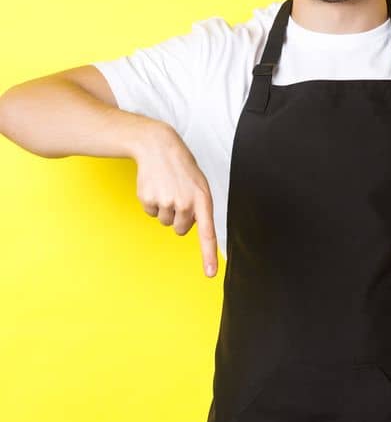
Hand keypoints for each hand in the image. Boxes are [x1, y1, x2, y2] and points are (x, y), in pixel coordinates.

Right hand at [132, 125, 217, 277]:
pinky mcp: (148, 199)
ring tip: (167, 188)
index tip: (210, 274)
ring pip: (165, 222)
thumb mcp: (199, 185)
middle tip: (178, 197)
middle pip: (180, 229)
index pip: (208, 233)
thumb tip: (189, 226)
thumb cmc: (182, 169)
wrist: (158, 147)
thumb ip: (199, 207)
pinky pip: (150, 213)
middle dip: (179, 218)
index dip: (209, 255)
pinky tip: (155, 187)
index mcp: (203, 200)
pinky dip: (152, 203)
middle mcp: (185, 203)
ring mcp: (166, 202)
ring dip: (165, 209)